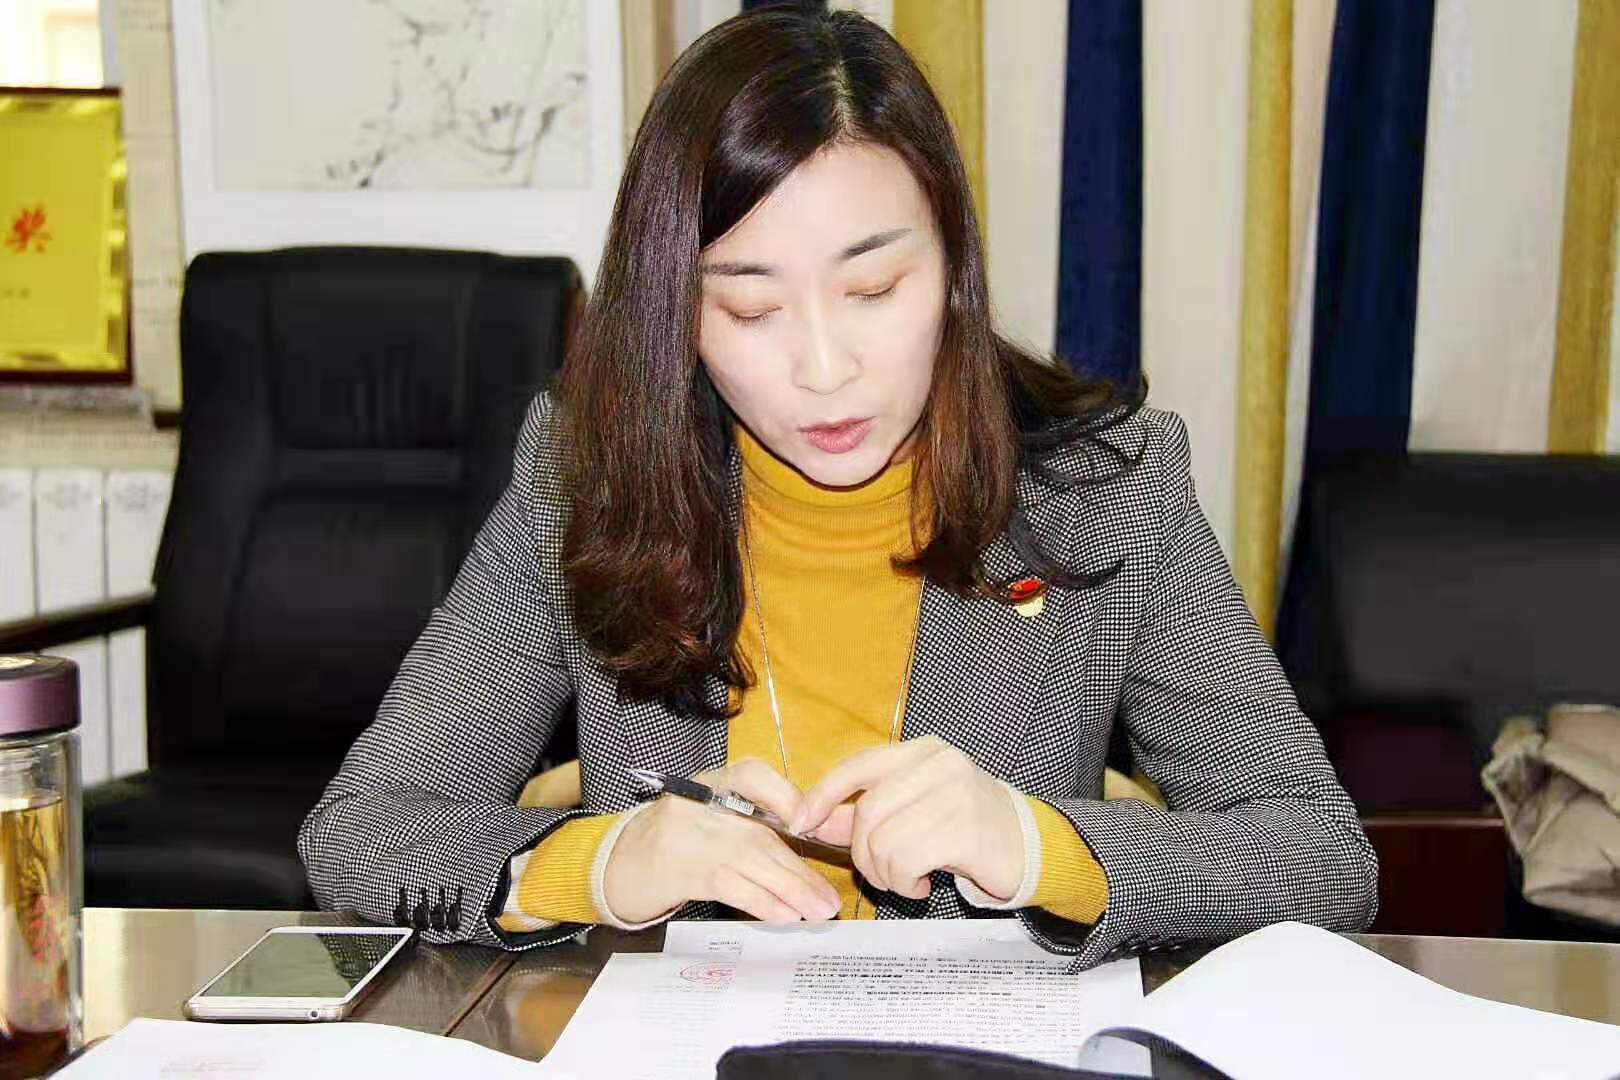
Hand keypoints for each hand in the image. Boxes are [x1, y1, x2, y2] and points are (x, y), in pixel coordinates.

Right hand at [602, 758, 842, 924]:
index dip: (788, 798)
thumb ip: (748, 820)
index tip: (813, 829)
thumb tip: (809, 839)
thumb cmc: (674, 841)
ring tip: (818, 912)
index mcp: (710, 783)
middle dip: (800, 869)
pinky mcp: (683, 868)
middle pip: (761, 833)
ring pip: (753, 860)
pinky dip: (764, 902)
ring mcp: (690, 834)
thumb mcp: (708, 817)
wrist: (616, 865)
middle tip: (829, 899)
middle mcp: (700, 802)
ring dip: (793, 890)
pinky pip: (733, 885)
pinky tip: (786, 916)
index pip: (754, 775)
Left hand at [790, 735, 1023, 901]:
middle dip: (861, 853)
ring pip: (882, 841)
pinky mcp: (965, 830)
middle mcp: (940, 764)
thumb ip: (864, 814)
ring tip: (907, 879)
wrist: (1029, 849)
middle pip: (866, 812)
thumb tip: (811, 819)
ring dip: (885, 874)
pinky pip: (905, 862)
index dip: (822, 794)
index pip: (858, 765)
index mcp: (924, 752)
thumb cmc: (966, 829)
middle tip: (881, 872)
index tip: (800, 822)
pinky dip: (904, 884)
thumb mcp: (915, 812)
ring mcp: (955, 794)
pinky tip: (923, 885)